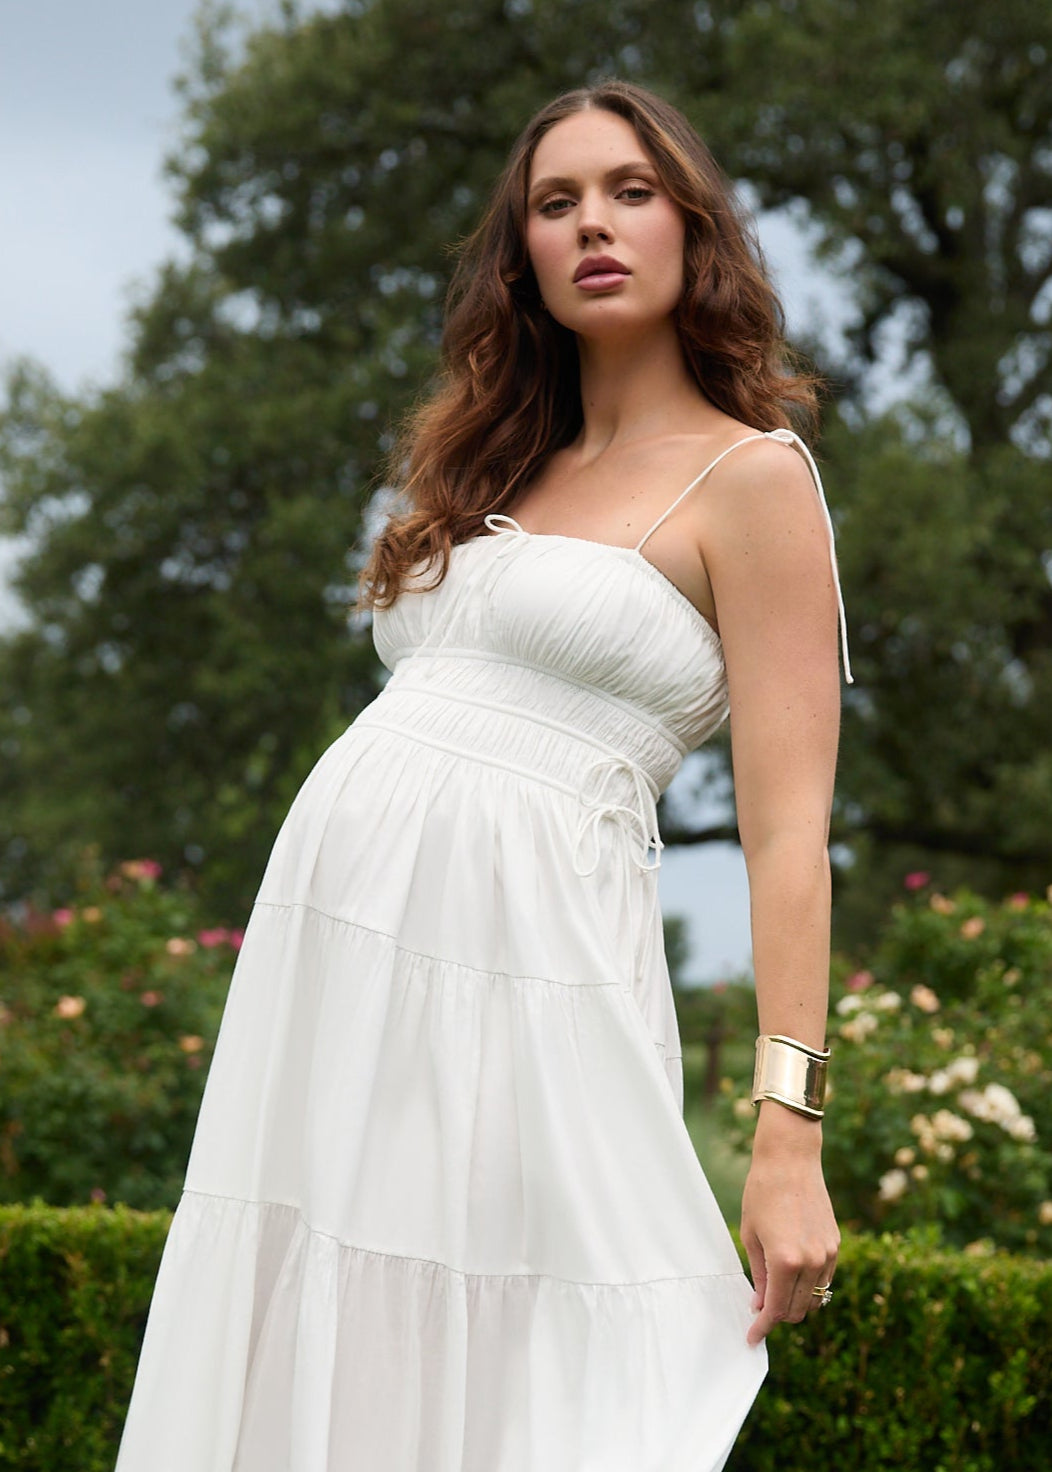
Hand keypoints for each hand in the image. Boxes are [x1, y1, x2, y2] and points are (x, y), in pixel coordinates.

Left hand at [740, 1103, 838, 1345]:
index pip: (776, 1310)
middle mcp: (812, 1262)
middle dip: (778, 1316)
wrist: (790, 1159)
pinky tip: (794, 1278)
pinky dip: (810, 1287)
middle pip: (798, 1310)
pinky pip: (825, 1280)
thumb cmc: (762, 1193)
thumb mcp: (751, 1236)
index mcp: (785, 1261)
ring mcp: (828, 1254)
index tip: (752, 1338)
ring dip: (796, 1303)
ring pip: (816, 1299)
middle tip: (760, 1312)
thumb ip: (759, 1276)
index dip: (762, 1327)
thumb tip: (761, 1306)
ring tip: (776, 1294)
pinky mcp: (836, 1244)